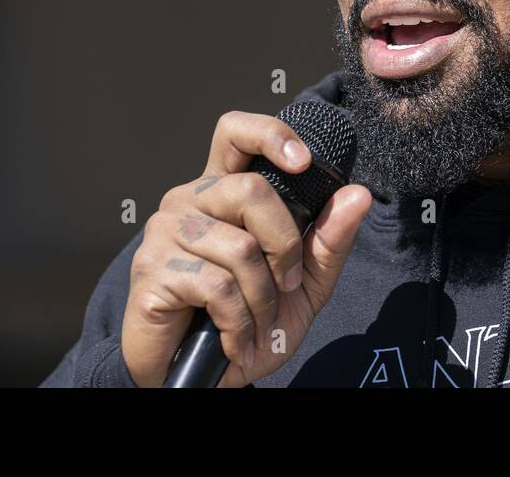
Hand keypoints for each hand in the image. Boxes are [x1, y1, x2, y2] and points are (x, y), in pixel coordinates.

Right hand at [120, 111, 370, 386]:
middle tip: (285, 284)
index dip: (270, 134)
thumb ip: (330, 239)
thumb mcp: (304, 282)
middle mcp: (190, 200)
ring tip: (257, 320)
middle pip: (251, 191)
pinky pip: (217, 286)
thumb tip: (358, 195)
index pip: (235, 132)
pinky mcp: (151, 269)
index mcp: (223, 191)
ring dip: (262, 296)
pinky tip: (234, 339)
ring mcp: (166, 231)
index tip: (304, 162)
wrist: (203, 378)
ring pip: (240, 247)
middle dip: (285, 244)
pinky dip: (239, 322)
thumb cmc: (249, 322)